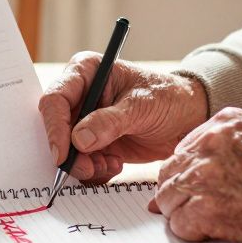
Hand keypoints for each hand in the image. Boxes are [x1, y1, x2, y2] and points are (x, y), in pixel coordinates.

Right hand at [38, 54, 209, 183]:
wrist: (187, 118)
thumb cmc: (167, 98)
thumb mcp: (141, 106)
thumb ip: (110, 121)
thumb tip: (79, 139)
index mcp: (86, 72)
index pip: (56, 99)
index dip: (55, 128)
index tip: (63, 154)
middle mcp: (80, 95)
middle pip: (56, 128)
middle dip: (70, 153)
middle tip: (89, 168)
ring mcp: (85, 121)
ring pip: (66, 150)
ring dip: (85, 165)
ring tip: (111, 163)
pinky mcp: (93, 142)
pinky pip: (81, 163)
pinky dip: (95, 170)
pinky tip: (116, 164)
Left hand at [149, 108, 241, 242]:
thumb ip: (229, 151)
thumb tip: (198, 175)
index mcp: (224, 123)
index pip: (183, 150)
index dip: (188, 175)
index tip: (198, 190)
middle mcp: (209, 143)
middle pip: (169, 174)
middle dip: (179, 195)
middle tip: (197, 212)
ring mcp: (205, 176)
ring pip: (169, 200)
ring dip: (185, 216)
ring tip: (213, 224)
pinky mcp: (206, 209)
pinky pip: (180, 225)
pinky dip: (193, 234)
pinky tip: (216, 233)